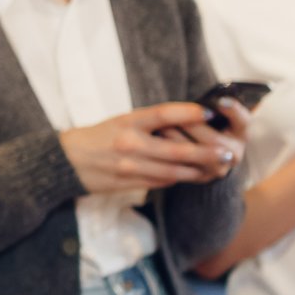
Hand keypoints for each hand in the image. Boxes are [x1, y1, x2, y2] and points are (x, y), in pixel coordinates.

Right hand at [61, 104, 236, 194]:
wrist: (67, 161)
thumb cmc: (97, 136)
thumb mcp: (120, 121)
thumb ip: (148, 124)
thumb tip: (184, 123)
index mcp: (127, 122)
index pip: (162, 114)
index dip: (188, 113)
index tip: (210, 111)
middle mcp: (129, 144)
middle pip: (176, 150)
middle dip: (206, 153)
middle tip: (228, 153)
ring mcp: (129, 167)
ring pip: (173, 171)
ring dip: (199, 171)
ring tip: (218, 168)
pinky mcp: (128, 183)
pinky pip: (161, 182)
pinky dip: (179, 178)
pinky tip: (192, 175)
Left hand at [166, 96, 254, 163]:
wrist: (204, 152)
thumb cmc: (207, 124)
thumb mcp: (214, 115)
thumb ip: (209, 108)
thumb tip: (199, 104)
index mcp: (241, 132)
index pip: (243, 120)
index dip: (233, 111)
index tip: (220, 101)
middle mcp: (234, 152)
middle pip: (215, 141)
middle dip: (193, 127)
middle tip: (174, 116)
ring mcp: (220, 167)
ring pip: (199, 156)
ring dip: (178, 139)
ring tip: (162, 127)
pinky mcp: (202, 177)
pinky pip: (185, 167)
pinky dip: (171, 154)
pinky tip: (160, 142)